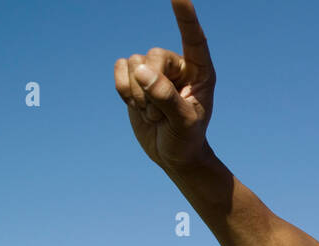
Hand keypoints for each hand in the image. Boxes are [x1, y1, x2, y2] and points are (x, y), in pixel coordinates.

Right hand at [114, 0, 215, 170]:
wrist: (173, 155)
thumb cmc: (187, 140)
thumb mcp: (183, 123)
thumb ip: (166, 98)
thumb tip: (142, 71)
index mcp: (199, 71)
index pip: (193, 38)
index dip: (185, 16)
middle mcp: (177, 65)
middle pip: (152, 56)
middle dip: (151, 89)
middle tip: (161, 115)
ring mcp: (155, 69)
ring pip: (133, 63)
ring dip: (138, 95)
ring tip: (153, 114)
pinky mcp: (134, 77)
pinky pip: (119, 68)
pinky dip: (123, 90)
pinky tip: (137, 106)